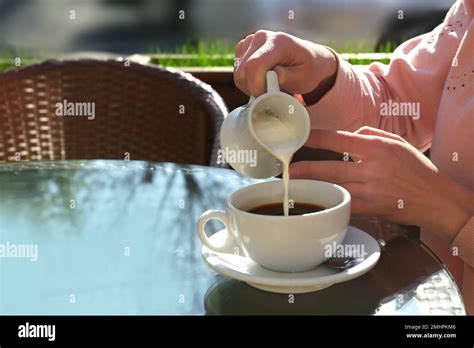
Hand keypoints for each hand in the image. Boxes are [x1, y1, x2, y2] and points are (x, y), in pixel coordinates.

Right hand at [234, 30, 336, 98]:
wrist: (311, 61)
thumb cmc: (309, 71)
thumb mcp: (303, 78)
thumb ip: (285, 77)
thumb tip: (268, 78)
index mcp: (279, 42)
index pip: (254, 65)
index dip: (256, 86)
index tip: (267, 97)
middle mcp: (262, 36)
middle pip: (242, 72)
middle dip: (254, 89)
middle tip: (271, 94)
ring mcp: (251, 40)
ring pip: (238, 73)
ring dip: (251, 86)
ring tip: (269, 86)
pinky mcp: (245, 47)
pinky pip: (238, 71)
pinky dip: (248, 81)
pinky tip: (262, 80)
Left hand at [289, 127, 473, 241]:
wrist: (436, 199)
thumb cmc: (416, 169)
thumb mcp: (397, 143)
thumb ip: (370, 134)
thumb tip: (348, 133)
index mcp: (377, 147)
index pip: (338, 139)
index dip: (316, 138)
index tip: (300, 138)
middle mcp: (372, 167)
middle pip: (330, 168)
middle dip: (306, 169)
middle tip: (287, 171)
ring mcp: (372, 190)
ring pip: (334, 187)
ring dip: (314, 188)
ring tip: (296, 187)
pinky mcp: (373, 208)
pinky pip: (346, 205)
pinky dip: (332, 202)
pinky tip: (318, 202)